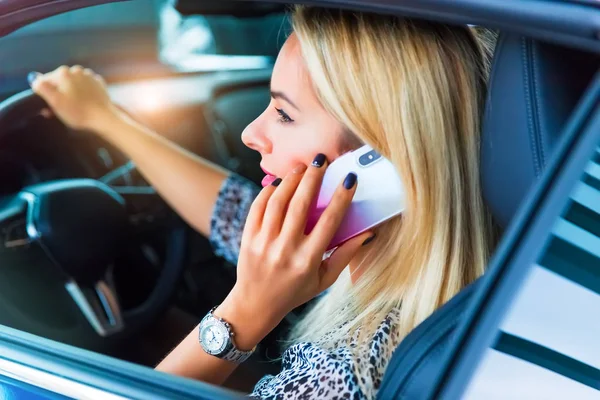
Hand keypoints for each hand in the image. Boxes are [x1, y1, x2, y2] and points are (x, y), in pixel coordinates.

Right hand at [30, 65, 116, 131]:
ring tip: (75, 106)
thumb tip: (34, 78)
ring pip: (73, 83)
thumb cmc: (78, 112)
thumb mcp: (54, 101)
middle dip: (59, 93)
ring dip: (71, 92)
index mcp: (63, 73)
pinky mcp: (99, 83)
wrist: (103, 118)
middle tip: (62, 108)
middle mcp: (76, 70)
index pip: (45, 81)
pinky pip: (86, 87)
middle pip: (60, 82)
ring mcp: (89, 76)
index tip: (49, 105)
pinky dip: (83, 93)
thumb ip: (42, 87)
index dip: (45, 94)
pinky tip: (85, 102)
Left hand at [216, 155, 374, 349]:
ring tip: (301, 167)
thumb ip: (345, 256)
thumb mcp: (324, 280)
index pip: (329, 222)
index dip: (341, 198)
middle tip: (320, 159)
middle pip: (300, 204)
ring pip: (278, 202)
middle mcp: (285, 250)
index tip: (350, 179)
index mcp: (308, 260)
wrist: (255, 305)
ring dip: (290, 179)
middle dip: (312, 177)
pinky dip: (268, 191)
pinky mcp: (248, 238)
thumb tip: (367, 233)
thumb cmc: (295, 292)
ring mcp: (264, 243)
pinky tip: (279, 182)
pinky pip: (258, 207)